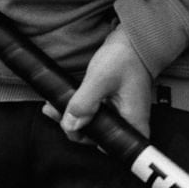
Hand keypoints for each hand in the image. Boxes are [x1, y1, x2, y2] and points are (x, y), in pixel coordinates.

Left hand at [42, 27, 153, 141]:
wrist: (134, 40)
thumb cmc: (125, 58)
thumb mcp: (100, 80)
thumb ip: (84, 104)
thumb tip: (70, 125)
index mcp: (132, 120)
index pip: (112, 147)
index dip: (90, 140)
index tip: (73, 127)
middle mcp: (128, 121)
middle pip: (98, 137)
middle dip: (75, 127)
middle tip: (56, 111)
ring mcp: (121, 113)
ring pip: (94, 125)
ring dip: (73, 118)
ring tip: (54, 105)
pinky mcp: (114, 105)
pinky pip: (94, 113)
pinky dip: (79, 109)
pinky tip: (63, 101)